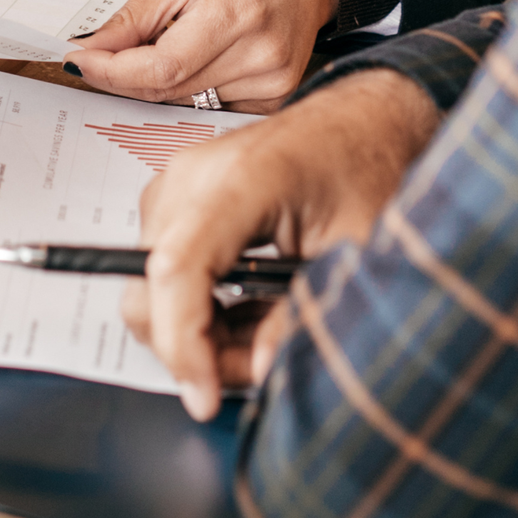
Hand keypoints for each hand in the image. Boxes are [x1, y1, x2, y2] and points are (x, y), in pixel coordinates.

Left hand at [65, 0, 339, 107]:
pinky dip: (192, 86)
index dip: (112, 71)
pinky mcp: (279, 93)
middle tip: (99, 57)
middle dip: (126, 77)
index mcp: (234, 13)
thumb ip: (134, 20)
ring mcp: (275, 78)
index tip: (80, 61)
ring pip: (188, 101)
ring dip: (160, 81)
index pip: (160, 68)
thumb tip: (92, 50)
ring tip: (168, 39)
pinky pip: (214, 105)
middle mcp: (260, 53)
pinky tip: (198, 55)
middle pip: (171, 89)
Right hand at [123, 67, 440, 418]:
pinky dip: (197, 305)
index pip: (178, 268)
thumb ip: (304, 313)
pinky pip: (165, 265)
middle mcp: (195, 174)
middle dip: (192, 346)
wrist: (363, 121)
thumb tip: (259, 368)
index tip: (204, 396)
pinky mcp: (180, 194)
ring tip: (260, 337)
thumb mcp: (355, 252)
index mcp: (243, 178)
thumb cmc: (366, 170)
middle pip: (152, 282)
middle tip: (251, 370)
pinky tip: (245, 312)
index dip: (183, 343)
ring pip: (152, 281)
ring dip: (195, 329)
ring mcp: (180, 180)